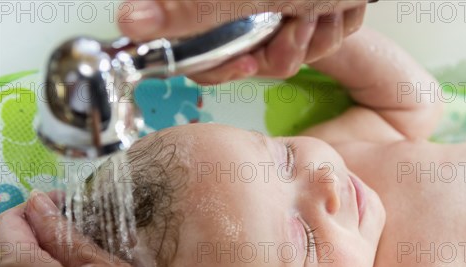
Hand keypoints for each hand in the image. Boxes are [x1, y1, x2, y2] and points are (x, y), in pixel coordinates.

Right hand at [117, 0, 368, 82]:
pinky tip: (333, 9)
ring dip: (303, 40)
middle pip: (232, 47)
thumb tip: (132, 19)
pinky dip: (324, 33)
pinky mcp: (300, 7)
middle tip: (287, 28)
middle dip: (269, 49)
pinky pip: (304, 43)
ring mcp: (271, 1)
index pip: (184, 30)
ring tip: (317, 9)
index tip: (239, 62)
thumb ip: (194, 7)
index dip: (213, 58)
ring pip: (273, 50)